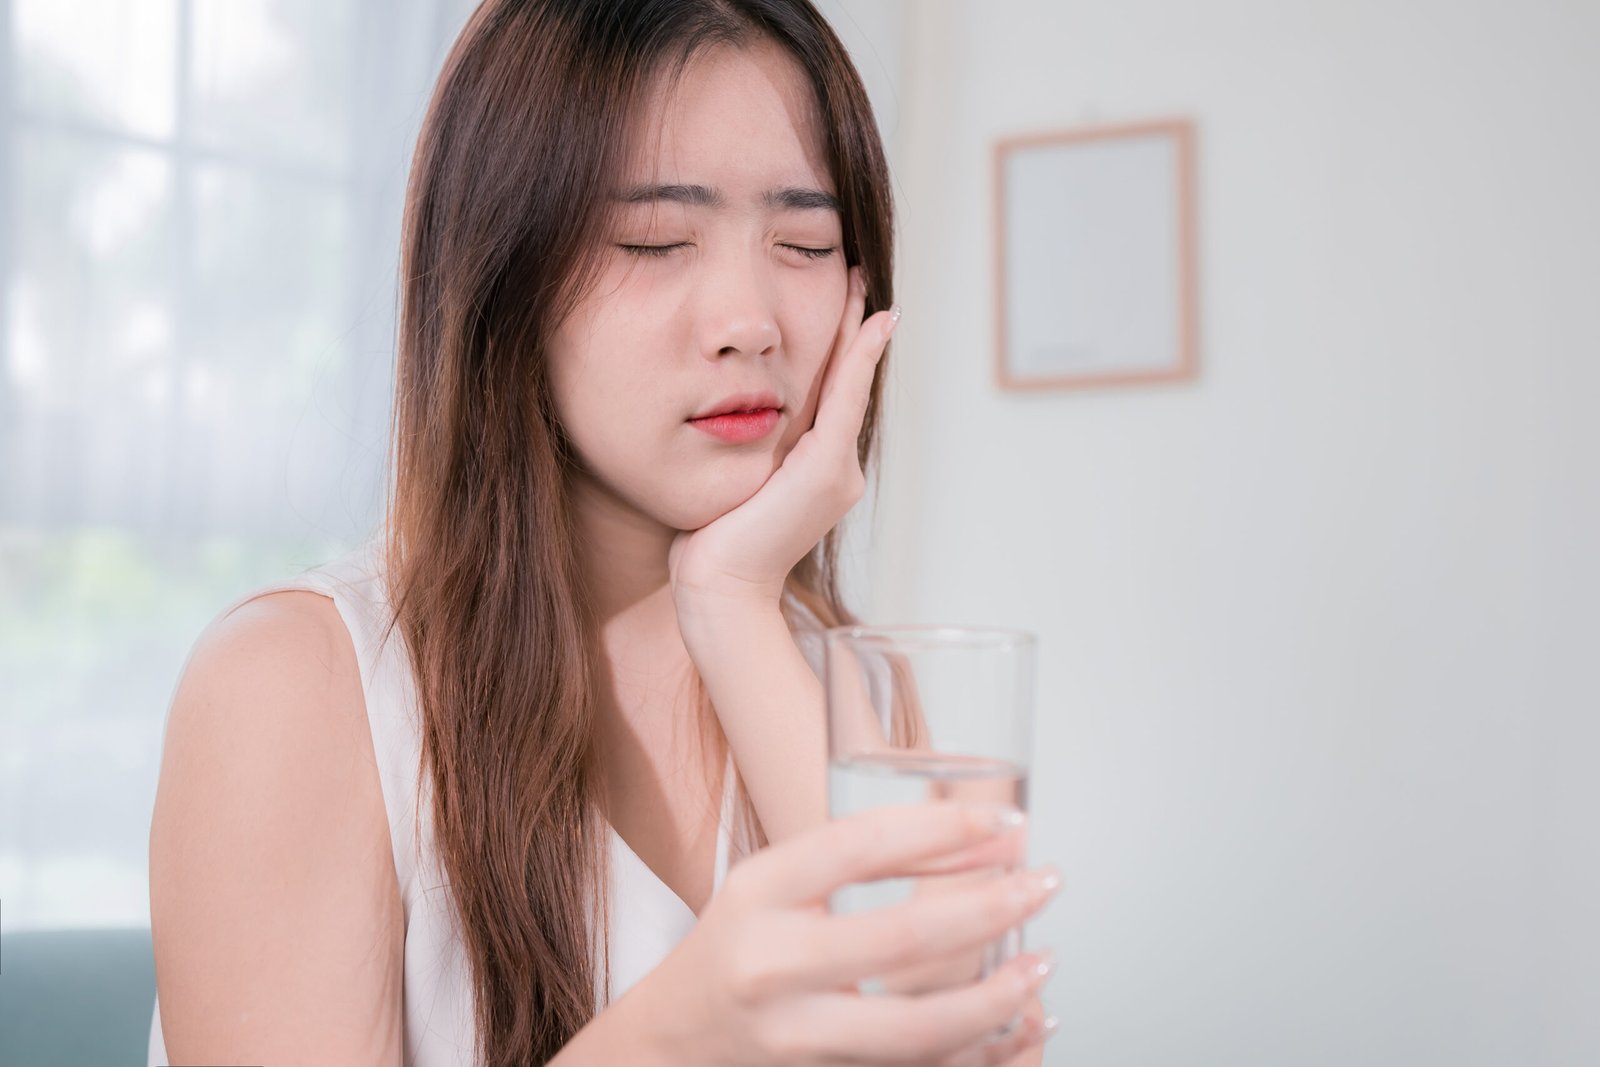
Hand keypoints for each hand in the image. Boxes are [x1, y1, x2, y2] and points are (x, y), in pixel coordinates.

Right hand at [629, 801, 1061, 1066]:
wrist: (672, 1040)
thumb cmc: (737, 945)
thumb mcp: (777, 883)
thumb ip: (861, 858)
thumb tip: (980, 842)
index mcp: (760, 891)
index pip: (863, 846)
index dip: (947, 831)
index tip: (1007, 828)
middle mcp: (771, 964)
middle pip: (904, 938)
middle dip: (991, 908)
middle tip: (1043, 884)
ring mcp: (793, 1036)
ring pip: (919, 1029)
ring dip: (998, 996)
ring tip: (1043, 963)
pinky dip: (980, 1054)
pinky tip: (1020, 1026)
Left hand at [668, 266, 896, 616]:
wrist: (719, 588)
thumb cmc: (710, 544)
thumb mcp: (731, 482)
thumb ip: (742, 450)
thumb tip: (723, 414)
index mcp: (814, 472)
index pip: (829, 399)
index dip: (838, 351)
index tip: (844, 308)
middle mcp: (835, 469)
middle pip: (846, 386)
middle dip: (854, 330)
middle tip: (861, 278)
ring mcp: (837, 471)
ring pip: (850, 387)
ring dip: (859, 332)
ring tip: (863, 287)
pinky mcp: (825, 470)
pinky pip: (846, 400)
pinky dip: (858, 359)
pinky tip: (868, 323)